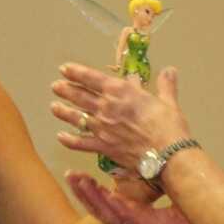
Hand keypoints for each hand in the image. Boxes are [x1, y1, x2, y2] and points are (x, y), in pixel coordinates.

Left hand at [51, 62, 190, 178]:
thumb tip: (169, 71)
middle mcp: (107, 108)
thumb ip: (165, 85)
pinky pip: (81, 143)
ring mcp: (103, 128)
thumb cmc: (169, 127)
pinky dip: (70, 140)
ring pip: (77, 117)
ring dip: (63, 111)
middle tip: (56, 87)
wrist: (167, 154)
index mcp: (121, 92)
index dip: (76, 72)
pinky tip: (61, 137)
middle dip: (66, 90)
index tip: (65, 69)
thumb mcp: (169, 101)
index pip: (92, 78)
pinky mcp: (103, 147)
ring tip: (54, 107)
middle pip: (80, 96)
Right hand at [64, 171, 210, 223]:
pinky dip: (117, 208)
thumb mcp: (182, 207)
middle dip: (87, 192)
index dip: (102, 187)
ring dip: (93, 199)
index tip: (87, 171)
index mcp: (146, 218)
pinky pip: (130, 221)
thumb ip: (171, 190)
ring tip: (77, 183)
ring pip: (111, 215)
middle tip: (70, 175)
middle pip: (105, 207)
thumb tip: (169, 167)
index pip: (117, 199)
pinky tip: (107, 197)